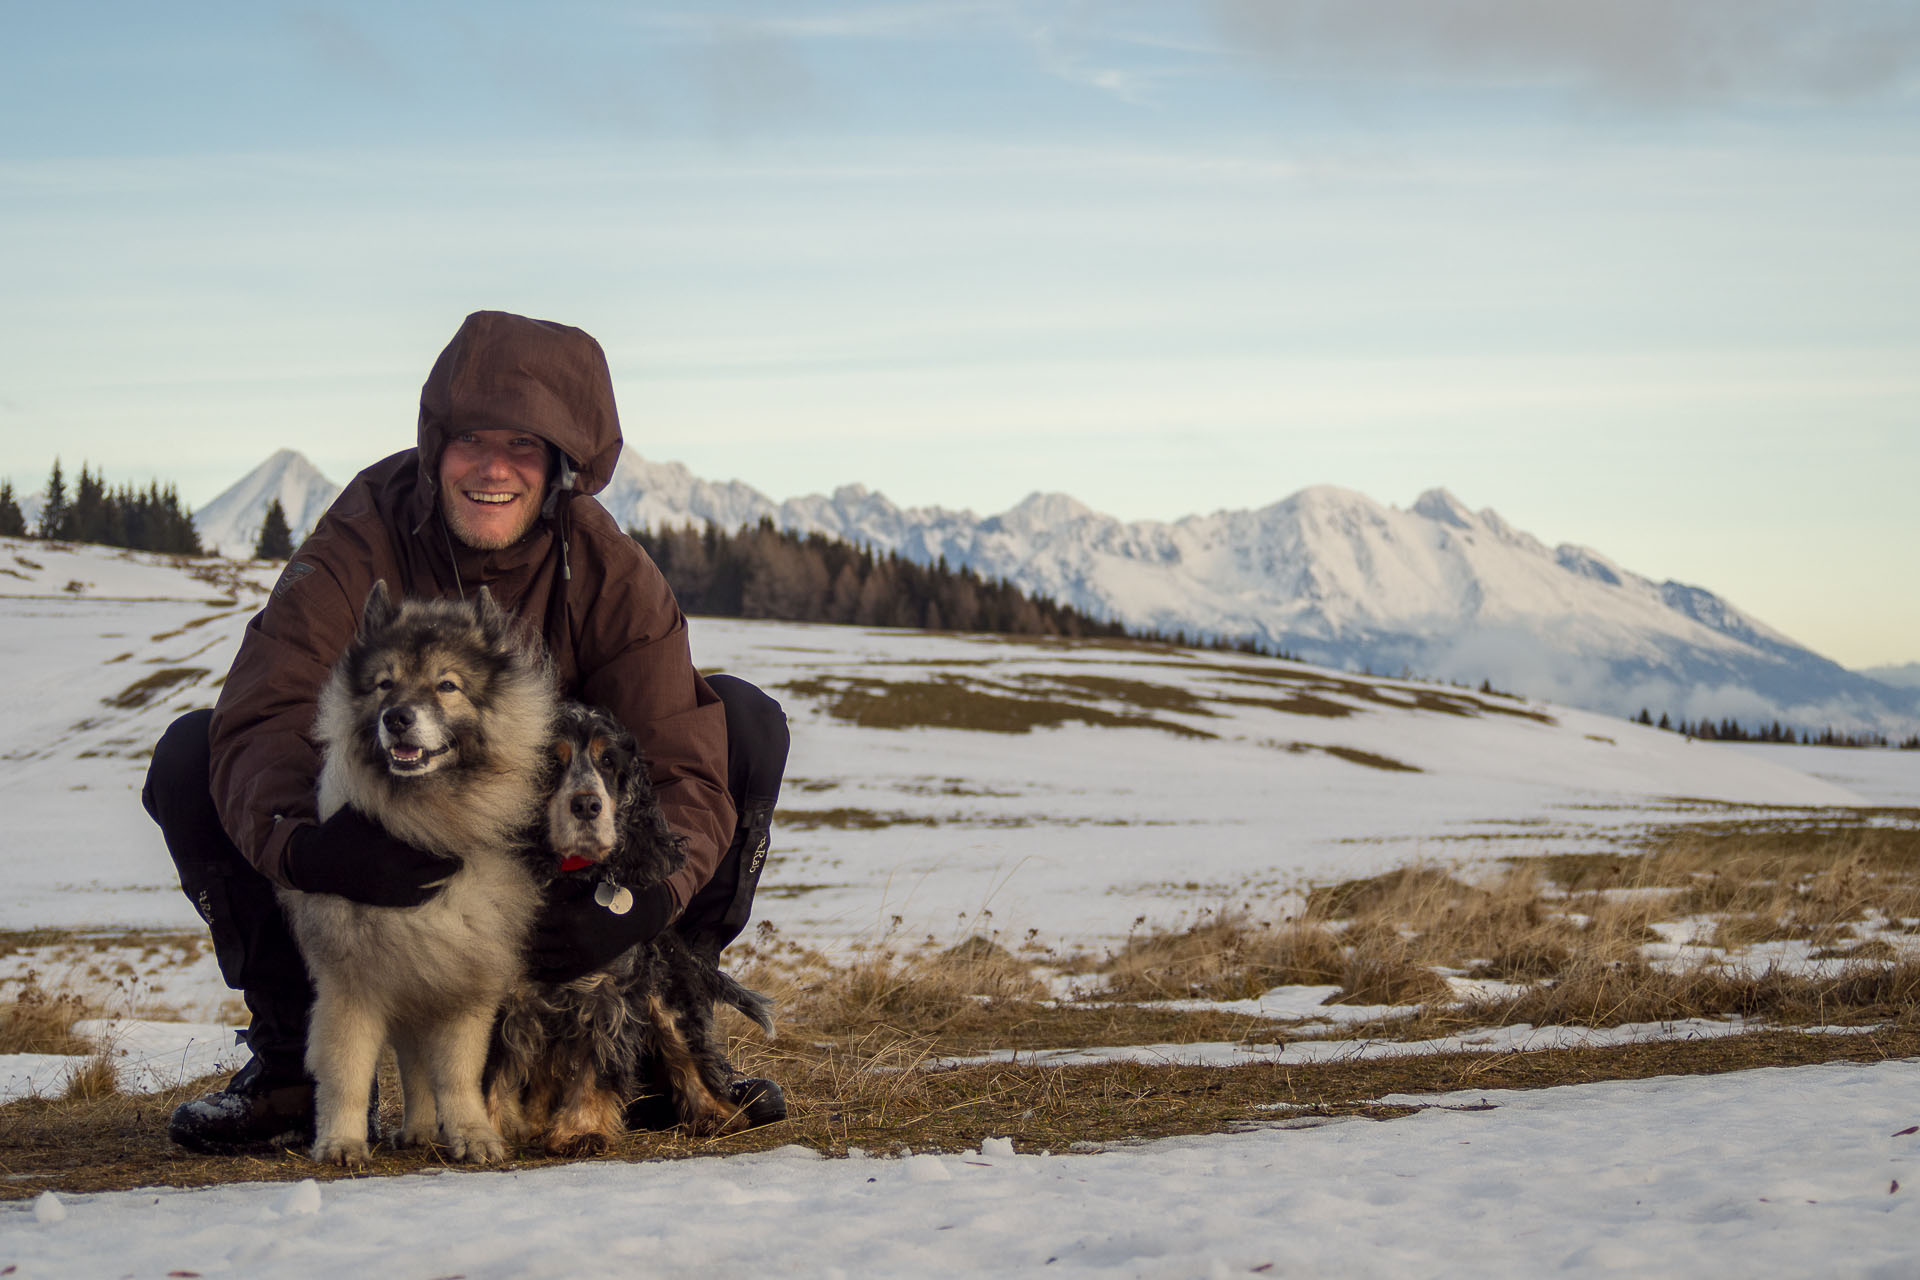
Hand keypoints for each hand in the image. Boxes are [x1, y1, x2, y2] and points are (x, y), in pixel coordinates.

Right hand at [284, 806, 462, 906]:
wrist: (315, 864)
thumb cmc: (340, 831)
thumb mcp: (360, 811)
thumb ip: (384, 802)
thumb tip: (407, 780)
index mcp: (389, 843)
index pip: (430, 838)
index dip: (449, 833)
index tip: (463, 826)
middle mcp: (393, 867)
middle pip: (439, 862)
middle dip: (452, 853)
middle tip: (466, 843)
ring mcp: (392, 887)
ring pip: (436, 881)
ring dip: (448, 871)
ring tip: (457, 861)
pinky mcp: (389, 900)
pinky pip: (422, 898)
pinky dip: (434, 889)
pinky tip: (439, 879)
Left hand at [528, 878, 674, 983]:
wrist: (640, 916)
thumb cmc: (612, 896)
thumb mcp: (586, 888)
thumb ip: (560, 892)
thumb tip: (534, 896)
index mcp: (572, 916)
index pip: (537, 921)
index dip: (525, 918)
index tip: (515, 916)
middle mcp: (574, 938)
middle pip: (537, 941)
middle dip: (524, 937)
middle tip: (512, 935)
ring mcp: (581, 955)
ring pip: (545, 960)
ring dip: (530, 956)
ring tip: (519, 951)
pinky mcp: (588, 966)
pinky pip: (560, 975)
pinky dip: (545, 975)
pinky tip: (532, 972)